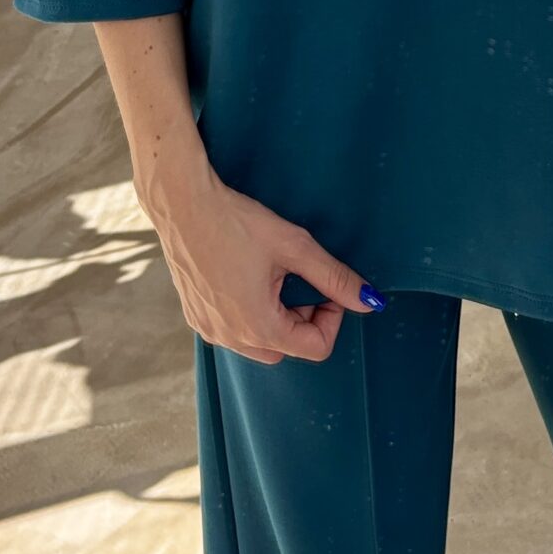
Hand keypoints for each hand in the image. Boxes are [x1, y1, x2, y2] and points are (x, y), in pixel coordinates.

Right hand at [137, 155, 382, 363]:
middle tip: (297, 279)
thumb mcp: (294, 247)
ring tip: (273, 277)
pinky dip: (249, 316)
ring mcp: (209, 330)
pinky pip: (233, 333)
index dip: (332, 317)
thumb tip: (369, 302)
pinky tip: (246, 279)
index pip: (315, 348)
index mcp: (259, 326)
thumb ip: (334, 278)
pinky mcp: (195, 318)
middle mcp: (230, 338)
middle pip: (289, 348)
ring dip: (277, 319)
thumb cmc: (237, 222)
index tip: (324, 286)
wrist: (183, 205)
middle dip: (303, 319)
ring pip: (260, 344)